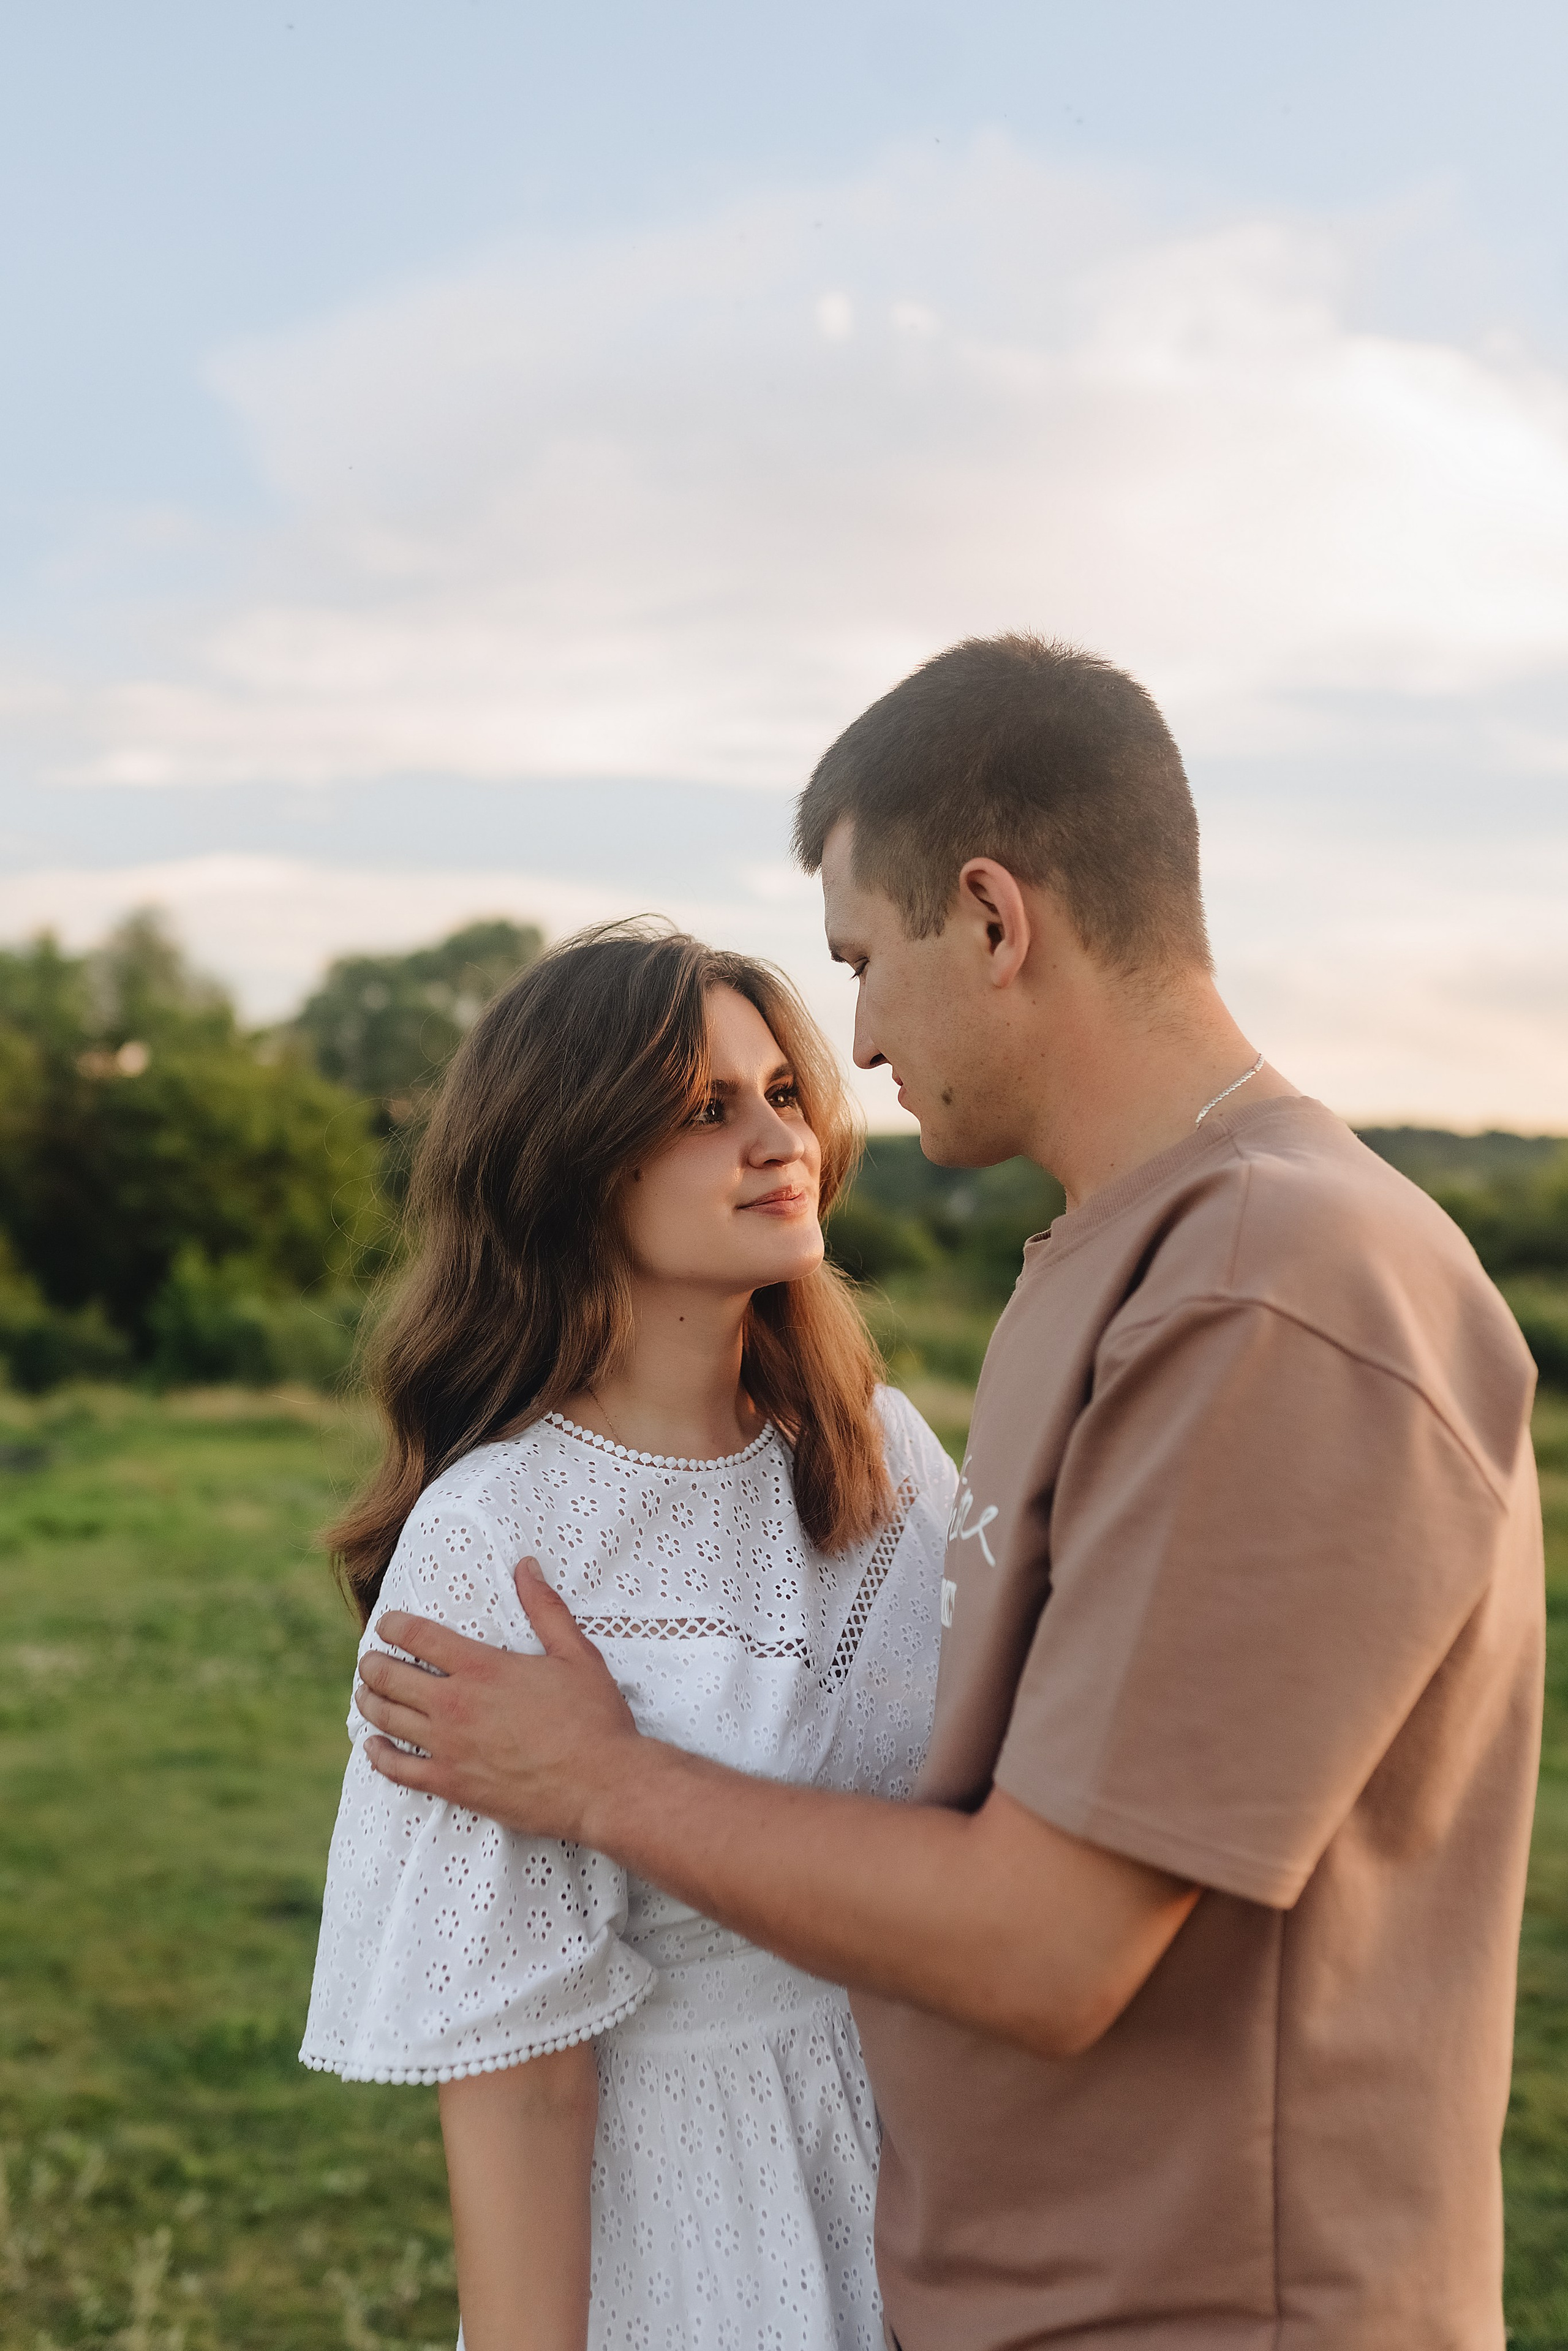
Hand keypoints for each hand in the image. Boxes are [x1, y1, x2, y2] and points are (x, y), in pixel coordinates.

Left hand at [355, 1559, 640, 1841]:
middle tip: (370, 1660)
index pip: (418, 1636)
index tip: (386, 1623)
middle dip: (374, 1664)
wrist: (601, 1785)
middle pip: (391, 1677)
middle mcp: (455, 1704)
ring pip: (387, 1719)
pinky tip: (373, 1745)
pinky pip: (398, 1770)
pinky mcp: (452, 1784)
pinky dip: (378, 1755)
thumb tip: (527, 1566)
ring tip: (366, 1694)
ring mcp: (449, 1747)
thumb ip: (546, 1608)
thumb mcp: (576, 1653)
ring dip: (369, 1702)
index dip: (394, 1625)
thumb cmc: (594, 1718)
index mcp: (482, 1667)